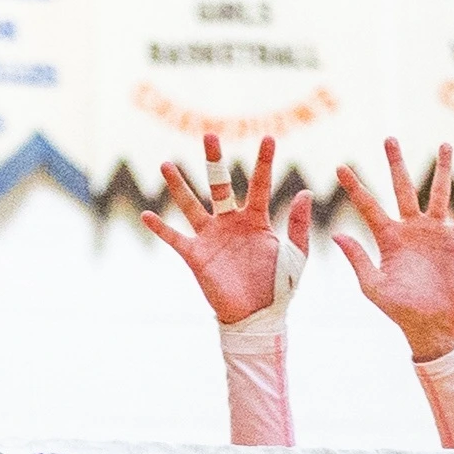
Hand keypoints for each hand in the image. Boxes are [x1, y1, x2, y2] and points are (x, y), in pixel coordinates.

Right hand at [138, 131, 309, 327]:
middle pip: (220, 184)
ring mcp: (211, 237)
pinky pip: (175, 239)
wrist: (258, 317)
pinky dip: (161, 229)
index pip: (259, 185)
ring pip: (191, 205)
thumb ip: (299, 226)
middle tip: (210, 135)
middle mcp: (230, 222)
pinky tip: (147, 215)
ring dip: (178, 185)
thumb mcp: (296, 256)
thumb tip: (306, 192)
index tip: (269, 138)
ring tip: (166, 164)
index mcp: (256, 220)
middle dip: (214, 160)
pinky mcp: (196, 256)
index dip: (264, 162)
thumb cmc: (279, 287)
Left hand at [329, 139, 453, 364]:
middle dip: (396, 164)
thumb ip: (358, 259)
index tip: (339, 167)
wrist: (432, 326)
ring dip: (442, 169)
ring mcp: (435, 233)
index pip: (368, 206)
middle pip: (402, 189)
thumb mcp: (373, 287)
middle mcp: (411, 229)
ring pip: (439, 194)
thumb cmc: (400, 311)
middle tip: (389, 138)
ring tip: (445, 145)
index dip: (354, 187)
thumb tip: (336, 234)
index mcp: (388, 238)